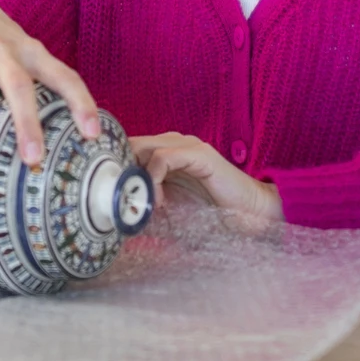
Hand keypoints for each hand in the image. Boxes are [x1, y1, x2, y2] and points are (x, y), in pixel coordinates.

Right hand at [0, 0, 100, 171]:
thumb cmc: (2, 42)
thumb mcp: (28, 52)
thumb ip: (43, 84)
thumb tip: (67, 137)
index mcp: (31, 52)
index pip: (63, 75)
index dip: (80, 102)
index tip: (93, 134)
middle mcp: (3, 53)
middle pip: (17, 86)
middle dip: (26, 122)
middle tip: (32, 158)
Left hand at [130, 133, 283, 219]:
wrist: (251, 214)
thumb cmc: (211, 214)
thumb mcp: (170, 211)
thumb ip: (146, 206)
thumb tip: (117, 216)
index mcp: (164, 152)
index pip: (128, 150)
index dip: (115, 169)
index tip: (108, 196)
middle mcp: (172, 143)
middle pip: (130, 145)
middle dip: (120, 172)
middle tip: (118, 199)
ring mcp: (186, 146)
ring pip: (142, 148)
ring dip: (135, 177)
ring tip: (140, 203)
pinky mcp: (198, 154)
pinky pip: (163, 156)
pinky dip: (153, 178)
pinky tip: (159, 201)